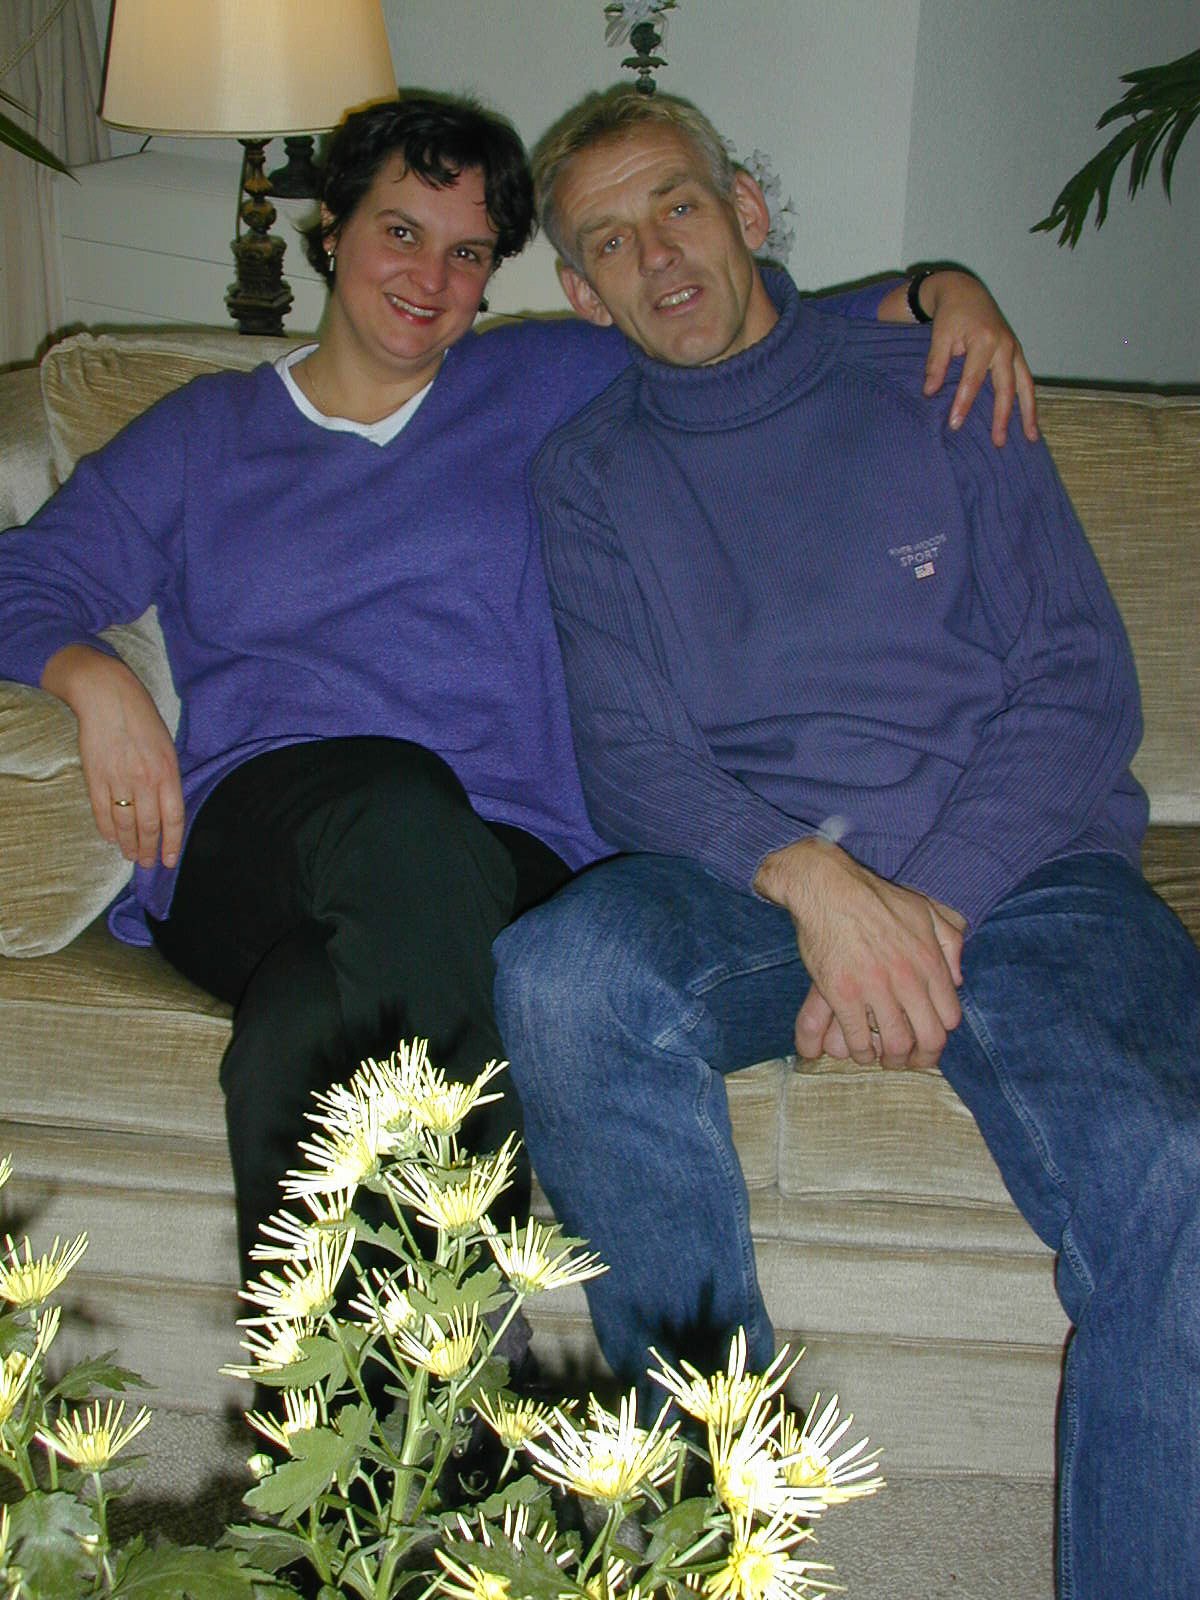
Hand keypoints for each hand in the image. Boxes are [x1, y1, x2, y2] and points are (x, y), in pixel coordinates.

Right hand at [41, 644, 183, 869]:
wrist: (108, 696)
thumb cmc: (142, 718)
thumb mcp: (167, 746)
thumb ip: (168, 777)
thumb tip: (168, 807)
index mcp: (168, 771)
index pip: (173, 818)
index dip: (172, 843)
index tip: (169, 860)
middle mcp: (145, 779)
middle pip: (149, 826)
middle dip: (148, 850)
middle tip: (146, 863)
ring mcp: (118, 779)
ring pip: (125, 823)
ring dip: (128, 844)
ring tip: (130, 856)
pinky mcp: (95, 776)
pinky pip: (101, 811)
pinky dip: (107, 829)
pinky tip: (111, 838)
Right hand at [754, 838, 964, 1070]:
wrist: (829, 889)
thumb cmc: (875, 899)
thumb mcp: (925, 911)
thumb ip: (949, 942)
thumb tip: (957, 978)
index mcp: (930, 961)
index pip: (950, 1017)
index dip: (940, 1035)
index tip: (927, 1039)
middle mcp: (908, 979)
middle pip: (928, 1039)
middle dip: (921, 1058)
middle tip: (908, 1060)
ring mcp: (875, 988)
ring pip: (895, 1044)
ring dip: (890, 1058)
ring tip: (882, 1057)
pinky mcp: (843, 994)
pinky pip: (858, 1038)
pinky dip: (861, 1051)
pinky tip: (858, 1047)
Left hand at [919, 269, 1037, 446]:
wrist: (966, 292)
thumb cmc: (951, 314)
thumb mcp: (939, 335)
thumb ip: (936, 363)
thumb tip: (930, 393)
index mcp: (985, 340)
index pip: (973, 379)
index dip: (964, 403)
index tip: (955, 424)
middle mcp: (1005, 346)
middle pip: (1006, 387)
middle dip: (1002, 416)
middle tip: (998, 442)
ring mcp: (1015, 350)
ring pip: (1026, 385)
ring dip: (1028, 413)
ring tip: (1031, 438)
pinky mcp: (1017, 354)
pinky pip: (1026, 381)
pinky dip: (1029, 401)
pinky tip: (1030, 421)